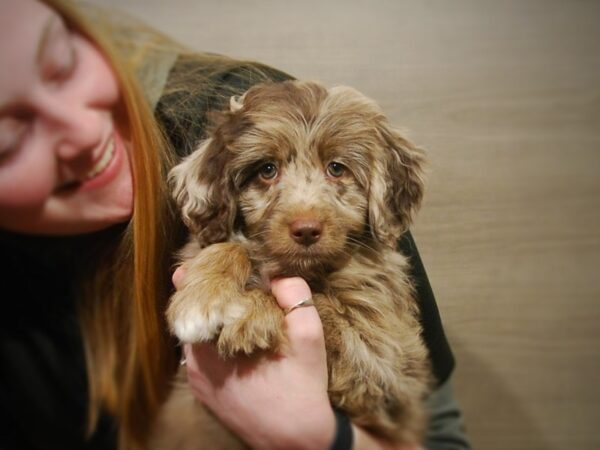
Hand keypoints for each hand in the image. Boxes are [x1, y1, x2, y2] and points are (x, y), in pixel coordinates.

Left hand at [178, 274, 334, 449]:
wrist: (294, 441)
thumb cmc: (303, 386)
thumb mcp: (310, 335)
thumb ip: (294, 295)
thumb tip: (277, 273)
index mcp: (216, 339)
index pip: (192, 293)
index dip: (199, 272)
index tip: (212, 259)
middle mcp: (196, 359)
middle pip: (189, 311)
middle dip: (204, 292)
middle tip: (222, 276)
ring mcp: (196, 377)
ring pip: (192, 333)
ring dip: (207, 316)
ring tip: (229, 305)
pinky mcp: (201, 392)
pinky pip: (196, 354)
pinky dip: (209, 339)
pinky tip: (231, 336)